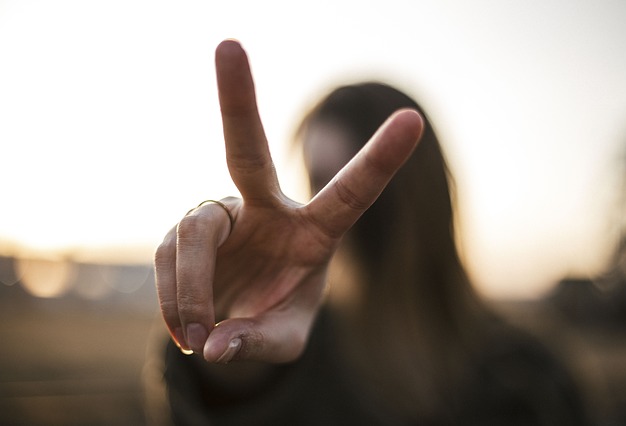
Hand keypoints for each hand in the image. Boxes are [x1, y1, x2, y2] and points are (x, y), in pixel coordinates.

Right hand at [154, 39, 423, 363]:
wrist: (234, 322)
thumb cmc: (274, 321)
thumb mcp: (284, 339)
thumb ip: (260, 343)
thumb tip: (218, 348)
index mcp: (314, 232)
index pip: (350, 193)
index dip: (379, 160)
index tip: (413, 119)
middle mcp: (265, 208)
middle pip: (246, 150)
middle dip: (238, 99)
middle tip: (226, 44)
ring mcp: (220, 215)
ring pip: (193, 235)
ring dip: (190, 291)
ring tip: (198, 335)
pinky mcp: (182, 231)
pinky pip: (167, 259)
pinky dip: (171, 301)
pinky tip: (185, 329)